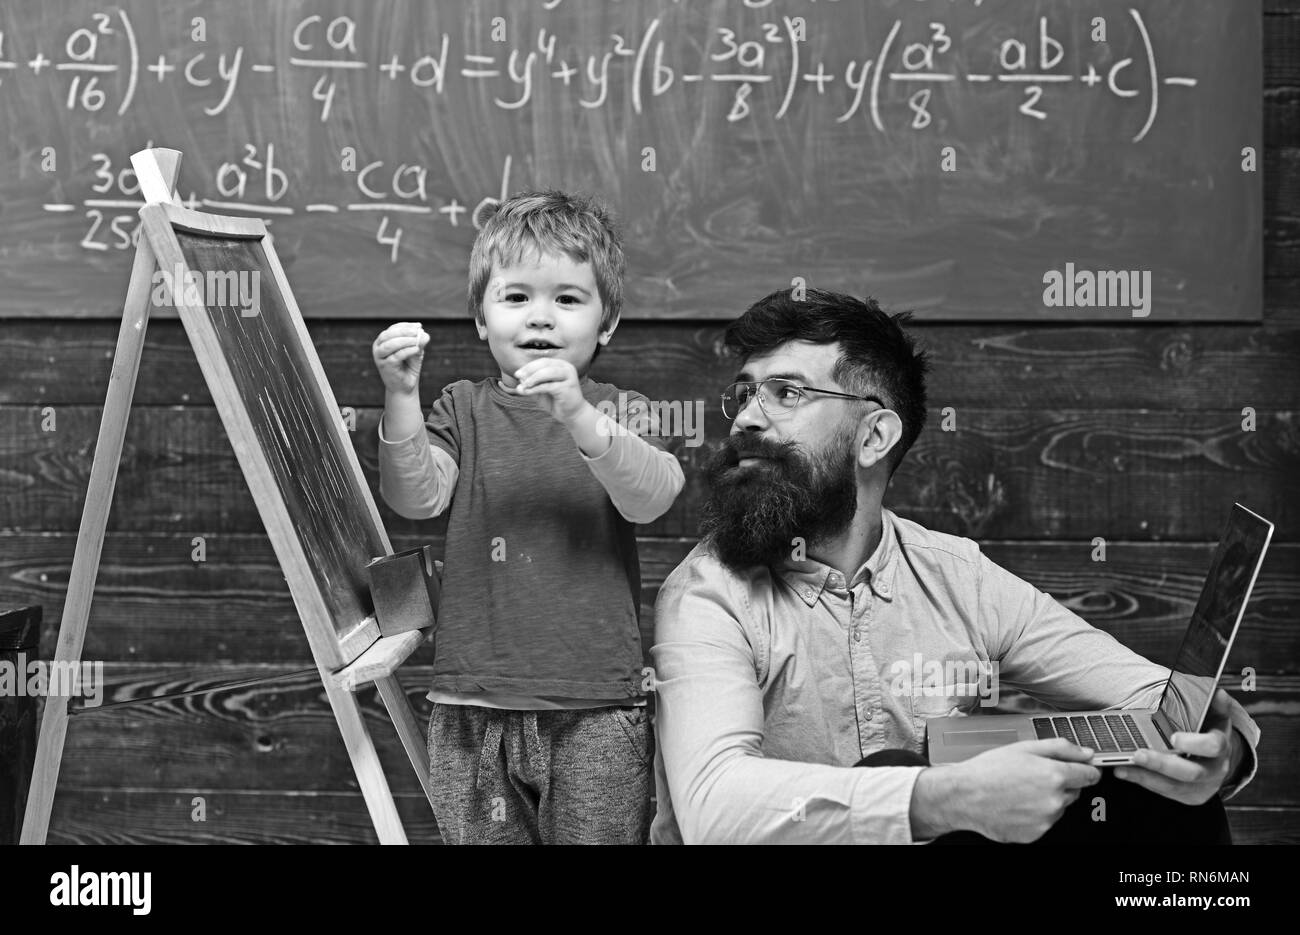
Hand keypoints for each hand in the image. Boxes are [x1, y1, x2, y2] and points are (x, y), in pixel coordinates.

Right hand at [372, 322, 428, 395]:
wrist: (405, 386)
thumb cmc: (409, 366)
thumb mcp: (416, 351)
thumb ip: (419, 342)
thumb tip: (424, 334)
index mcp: (384, 341)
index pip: (393, 329)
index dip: (406, 326)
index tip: (419, 326)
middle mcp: (378, 347)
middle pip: (388, 334)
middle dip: (404, 331)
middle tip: (417, 332)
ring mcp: (380, 357)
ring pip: (389, 345)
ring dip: (404, 340)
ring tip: (417, 341)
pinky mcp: (385, 366)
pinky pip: (395, 356)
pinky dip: (407, 351)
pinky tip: (416, 349)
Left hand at [511, 358, 588, 424]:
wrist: (572, 414)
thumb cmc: (556, 400)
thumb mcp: (541, 390)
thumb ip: (531, 384)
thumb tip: (519, 379)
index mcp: (560, 365)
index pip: (542, 361)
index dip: (529, 366)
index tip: (517, 374)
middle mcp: (566, 367)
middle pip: (544, 364)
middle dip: (529, 370)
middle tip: (518, 377)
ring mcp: (568, 376)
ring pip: (546, 372)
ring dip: (532, 378)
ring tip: (523, 386)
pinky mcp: (568, 387)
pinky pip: (548, 386)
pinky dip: (536, 388)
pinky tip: (528, 392)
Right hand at [947, 739, 1101, 842]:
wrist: (964, 796)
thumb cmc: (989, 770)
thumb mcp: (1024, 747)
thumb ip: (1061, 748)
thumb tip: (1086, 753)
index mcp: (1055, 776)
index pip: (1090, 775)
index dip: (1085, 769)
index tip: (1079, 767)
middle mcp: (1054, 801)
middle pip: (1074, 791)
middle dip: (1061, 783)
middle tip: (1034, 776)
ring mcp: (1046, 820)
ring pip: (1059, 807)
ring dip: (1047, 799)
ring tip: (1021, 790)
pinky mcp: (1036, 834)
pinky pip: (1044, 822)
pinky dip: (1035, 814)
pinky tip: (1017, 804)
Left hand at [1113, 689, 1238, 804]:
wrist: (1218, 757)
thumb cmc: (1209, 730)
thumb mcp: (1216, 714)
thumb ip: (1215, 702)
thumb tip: (1217, 692)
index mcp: (1221, 746)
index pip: (1213, 746)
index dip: (1194, 744)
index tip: (1173, 738)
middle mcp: (1214, 770)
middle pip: (1190, 772)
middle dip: (1162, 764)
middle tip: (1138, 754)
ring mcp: (1202, 786)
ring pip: (1173, 786)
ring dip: (1145, 776)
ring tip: (1122, 765)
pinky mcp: (1188, 795)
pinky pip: (1164, 791)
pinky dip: (1142, 781)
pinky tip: (1124, 771)